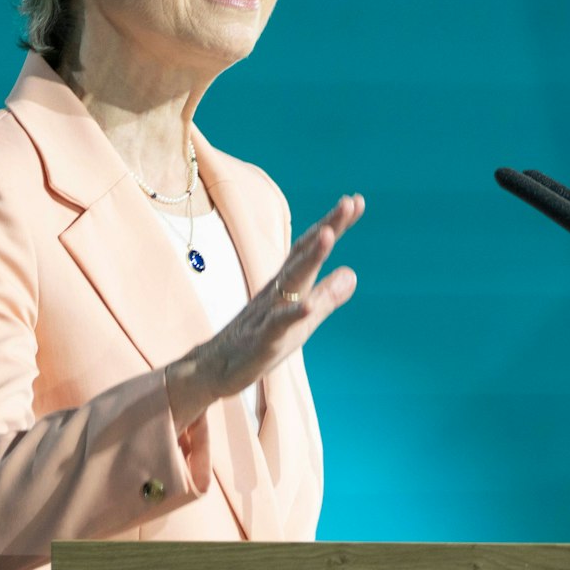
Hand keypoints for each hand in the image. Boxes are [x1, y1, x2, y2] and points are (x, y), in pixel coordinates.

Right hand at [166, 194, 363, 430]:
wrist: (214, 368)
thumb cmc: (260, 342)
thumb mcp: (303, 321)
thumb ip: (326, 297)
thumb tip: (353, 273)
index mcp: (288, 285)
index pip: (312, 248)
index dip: (334, 225)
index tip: (355, 201)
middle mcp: (279, 290)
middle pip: (305, 254)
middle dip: (328, 228)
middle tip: (349, 202)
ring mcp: (269, 312)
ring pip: (292, 281)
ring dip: (311, 258)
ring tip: (330, 235)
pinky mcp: (263, 339)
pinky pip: (278, 324)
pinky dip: (294, 313)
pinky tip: (309, 305)